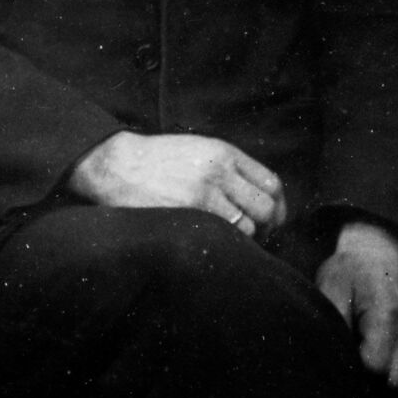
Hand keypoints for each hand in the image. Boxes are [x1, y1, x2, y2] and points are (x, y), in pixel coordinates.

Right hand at [68, 131, 286, 236]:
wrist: (118, 165)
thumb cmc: (157, 161)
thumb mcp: (199, 151)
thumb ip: (228, 168)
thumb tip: (254, 197)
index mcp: (225, 153)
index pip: (271, 182)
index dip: (279, 206)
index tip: (274, 219)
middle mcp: (220, 170)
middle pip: (266, 206)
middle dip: (269, 227)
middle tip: (258, 238)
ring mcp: (205, 192)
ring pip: (248, 226)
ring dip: (248, 240)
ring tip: (237, 245)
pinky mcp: (189, 212)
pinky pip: (225, 235)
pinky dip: (229, 245)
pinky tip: (219, 246)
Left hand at [315, 221, 397, 392]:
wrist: (376, 247)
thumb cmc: (350, 268)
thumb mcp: (332, 287)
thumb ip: (335, 325)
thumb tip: (335, 361)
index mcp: (389, 311)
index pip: (377, 368)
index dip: (356, 370)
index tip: (344, 356)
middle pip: (397, 382)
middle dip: (373, 382)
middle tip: (354, 361)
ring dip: (388, 381)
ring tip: (367, 359)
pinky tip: (381, 357)